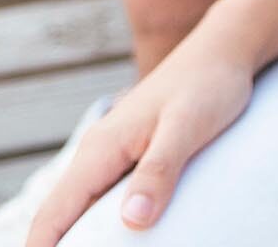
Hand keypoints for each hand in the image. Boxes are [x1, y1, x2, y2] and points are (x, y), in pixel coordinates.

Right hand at [24, 38, 253, 241]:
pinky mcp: (133, 157)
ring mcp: (113, 155)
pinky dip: (103, 226)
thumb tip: (133, 220)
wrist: (225, 50)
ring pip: (82, 210)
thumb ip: (159, 169)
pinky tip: (123, 241)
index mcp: (100, 150)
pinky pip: (105, 199)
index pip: (52, 215)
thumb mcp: (187, 126)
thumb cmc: (209, 84)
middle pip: (60, 218)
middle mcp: (97, 154)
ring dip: (80, 240)